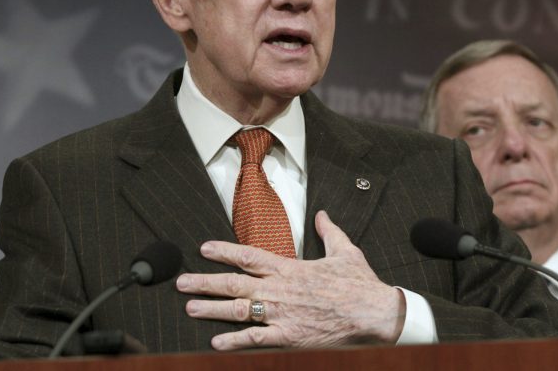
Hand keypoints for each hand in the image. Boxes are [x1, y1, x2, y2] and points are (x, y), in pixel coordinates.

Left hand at [176, 210, 405, 349]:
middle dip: (205, 282)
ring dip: (211, 309)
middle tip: (182, 282)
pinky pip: (256, 340)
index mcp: (289, 268)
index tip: (204, 249)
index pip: (249, 255)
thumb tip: (322, 214)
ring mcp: (282, 314)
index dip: (224, 251)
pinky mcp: (289, 336)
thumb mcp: (345, 250)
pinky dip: (235, 342)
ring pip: (238, 311)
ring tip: (190, 308)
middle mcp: (279, 290)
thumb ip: (329, 231)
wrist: (375, 313)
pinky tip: (216, 343)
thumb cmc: (360, 284)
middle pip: (234, 284)